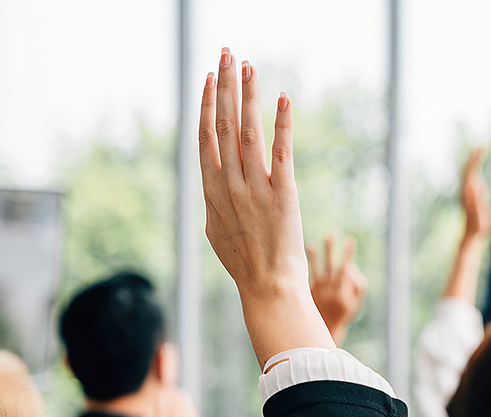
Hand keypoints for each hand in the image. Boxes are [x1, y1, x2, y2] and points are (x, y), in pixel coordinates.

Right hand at [137, 387, 202, 416]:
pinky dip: (191, 412)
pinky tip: (188, 406)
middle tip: (171, 389)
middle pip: (174, 411)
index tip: (162, 391)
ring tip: (180, 394)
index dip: (162, 400)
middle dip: (173, 398)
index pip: (161, 412)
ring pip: (185, 415)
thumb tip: (145, 412)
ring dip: (183, 403)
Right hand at [198, 48, 333, 364]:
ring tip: (247, 65)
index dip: (208, 104)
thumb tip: (212, 187)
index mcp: (212, 191)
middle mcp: (230, 184)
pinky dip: (282, 124)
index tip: (210, 78)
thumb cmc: (245, 264)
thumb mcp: (218, 231)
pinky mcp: (283, 195)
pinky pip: (281, 153)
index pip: (207, 137)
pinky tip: (283, 99)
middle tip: (226, 54)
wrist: (267, 288)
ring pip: (248, 131)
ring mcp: (255, 189)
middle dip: (225, 86)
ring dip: (247, 95)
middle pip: (224, 125)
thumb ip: (215, 203)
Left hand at [307, 234, 366, 345]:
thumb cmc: (342, 315)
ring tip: (313, 243)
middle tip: (331, 234)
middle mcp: (330, 289)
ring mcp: (318, 290)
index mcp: (343, 291)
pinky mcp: (308, 292)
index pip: (346, 268)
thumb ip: (358, 286)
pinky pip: (308, 275)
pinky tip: (308, 250)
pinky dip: (309, 263)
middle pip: (330, 265)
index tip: (350, 240)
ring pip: (318, 268)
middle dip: (331, 249)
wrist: (325, 330)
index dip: (348, 254)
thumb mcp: (355, 304)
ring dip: (317, 254)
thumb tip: (352, 269)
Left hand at [460, 147, 490, 242]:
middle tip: (481, 146)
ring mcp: (467, 193)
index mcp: (468, 193)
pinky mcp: (470, 196)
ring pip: (468, 174)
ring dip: (473, 162)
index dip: (475, 160)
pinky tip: (476, 167)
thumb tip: (476, 184)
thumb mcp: (479, 215)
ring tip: (479, 150)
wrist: (471, 235)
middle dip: (474, 157)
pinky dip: (473, 170)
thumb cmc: (477, 227)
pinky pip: (471, 179)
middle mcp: (466, 191)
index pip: (471, 172)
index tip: (481, 150)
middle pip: (468, 170)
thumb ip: (477, 201)